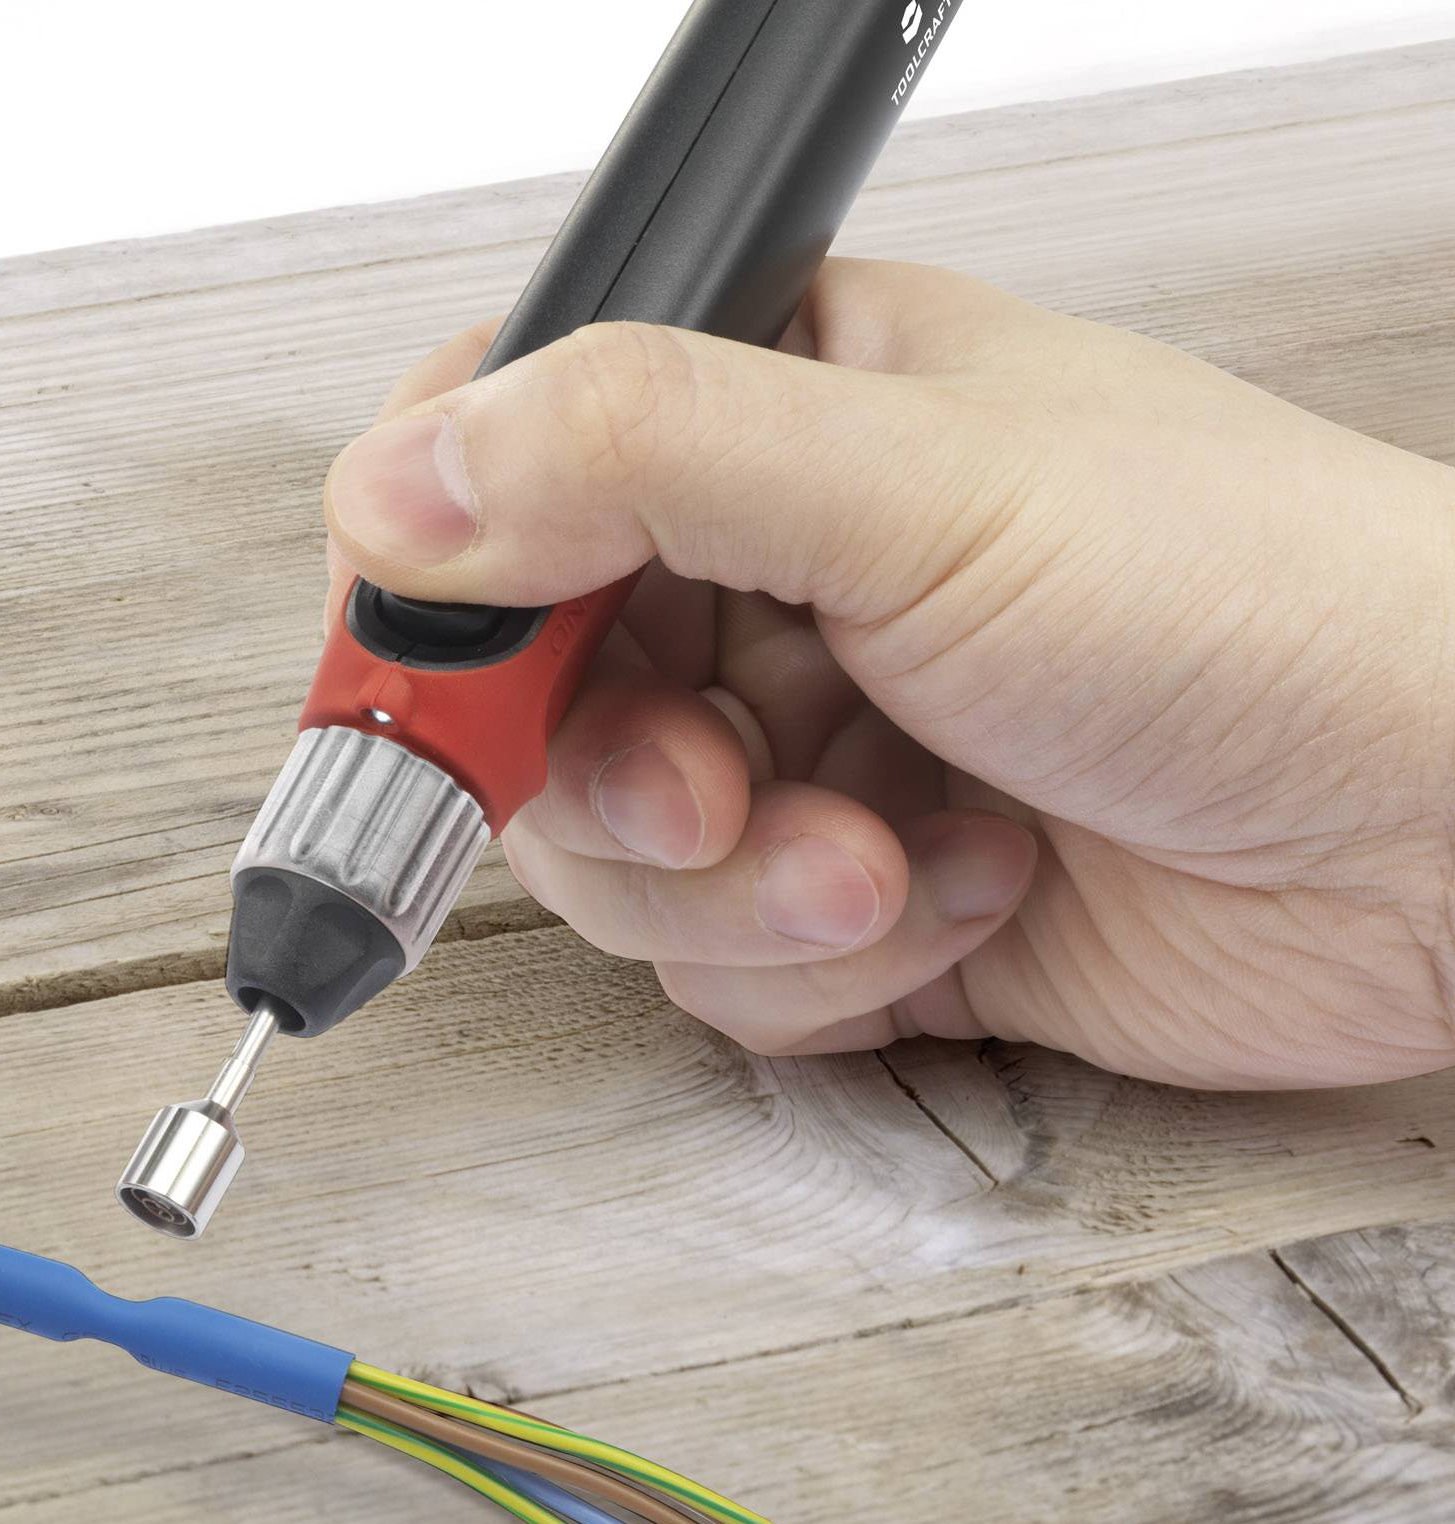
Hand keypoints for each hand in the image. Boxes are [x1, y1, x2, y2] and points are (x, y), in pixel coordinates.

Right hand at [322, 259, 1454, 1088]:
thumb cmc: (1270, 604)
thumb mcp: (925, 485)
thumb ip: (638, 455)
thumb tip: (397, 484)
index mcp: (778, 410)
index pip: (506, 466)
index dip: (445, 580)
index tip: (453, 671)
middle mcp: (777, 580)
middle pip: (536, 703)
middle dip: (620, 780)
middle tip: (715, 790)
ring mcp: (814, 749)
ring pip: (615, 862)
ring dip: (742, 890)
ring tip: (889, 858)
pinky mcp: (860, 907)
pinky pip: (719, 970)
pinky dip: (829, 966)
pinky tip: (973, 898)